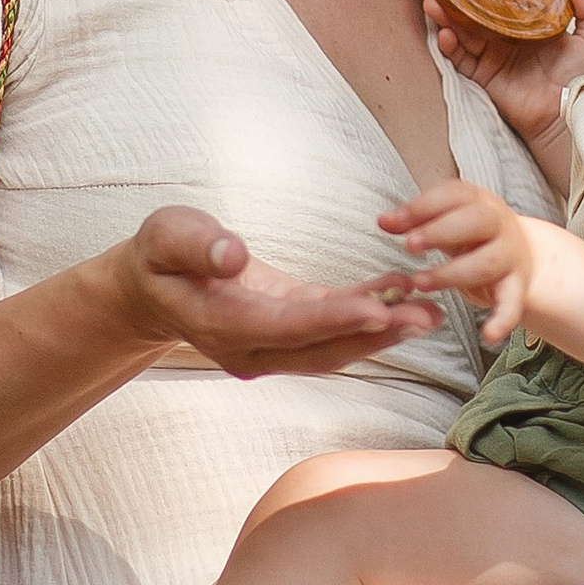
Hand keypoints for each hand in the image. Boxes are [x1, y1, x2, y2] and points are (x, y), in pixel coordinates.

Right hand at [114, 206, 444, 380]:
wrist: (152, 289)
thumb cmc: (160, 254)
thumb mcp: (167, 235)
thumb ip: (197, 245)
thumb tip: (232, 254)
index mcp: (221, 323)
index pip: (286, 327)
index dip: (333, 319)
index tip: (378, 307)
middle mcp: (249, 349)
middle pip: (320, 348)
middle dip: (375, 335)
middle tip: (426, 316)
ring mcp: (268, 349)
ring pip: (332, 348)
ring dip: (382, 333)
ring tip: (431, 313)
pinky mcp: (286, 334)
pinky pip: (331, 331)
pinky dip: (367, 315)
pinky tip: (402, 296)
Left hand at [379, 180, 538, 342]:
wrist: (521, 254)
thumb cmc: (471, 236)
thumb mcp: (445, 222)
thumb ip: (415, 221)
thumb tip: (384, 221)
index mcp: (478, 202)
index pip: (452, 195)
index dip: (422, 207)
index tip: (392, 222)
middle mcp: (498, 224)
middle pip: (476, 221)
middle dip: (440, 232)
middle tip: (409, 246)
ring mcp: (511, 255)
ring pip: (488, 261)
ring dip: (453, 273)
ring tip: (421, 283)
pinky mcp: (517, 285)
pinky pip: (513, 302)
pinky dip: (503, 319)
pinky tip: (488, 335)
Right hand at [427, 0, 583, 150]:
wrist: (571, 112)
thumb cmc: (583, 78)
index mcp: (525, 27)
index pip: (499, 1)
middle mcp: (504, 40)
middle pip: (471, 13)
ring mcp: (491, 59)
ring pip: (460, 32)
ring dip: (443, 16)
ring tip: (431, 0)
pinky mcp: (484, 78)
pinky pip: (461, 60)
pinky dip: (450, 47)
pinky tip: (444, 33)